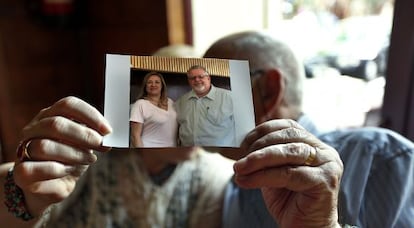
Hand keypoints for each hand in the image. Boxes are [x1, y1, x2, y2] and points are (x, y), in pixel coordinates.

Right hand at [12, 96, 111, 216]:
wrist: (51, 187)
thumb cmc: (70, 160)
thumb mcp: (84, 144)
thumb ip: (94, 135)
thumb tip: (109, 134)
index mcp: (50, 115)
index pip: (67, 105)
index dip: (89, 115)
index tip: (107, 130)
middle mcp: (34, 129)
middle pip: (56, 124)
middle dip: (84, 136)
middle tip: (101, 145)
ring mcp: (24, 149)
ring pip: (45, 146)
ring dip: (74, 154)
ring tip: (89, 159)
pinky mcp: (22, 173)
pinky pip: (36, 168)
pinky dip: (58, 170)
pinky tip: (69, 171)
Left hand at [234, 119, 342, 227]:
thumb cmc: (289, 200)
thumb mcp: (274, 172)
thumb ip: (266, 156)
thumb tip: (243, 145)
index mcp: (313, 144)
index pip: (288, 126)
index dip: (263, 131)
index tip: (243, 143)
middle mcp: (324, 151)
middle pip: (288, 137)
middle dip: (259, 147)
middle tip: (239, 160)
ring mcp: (328, 165)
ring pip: (288, 153)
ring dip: (258, 160)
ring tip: (239, 169)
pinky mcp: (325, 182)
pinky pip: (288, 174)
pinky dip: (263, 176)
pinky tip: (247, 181)